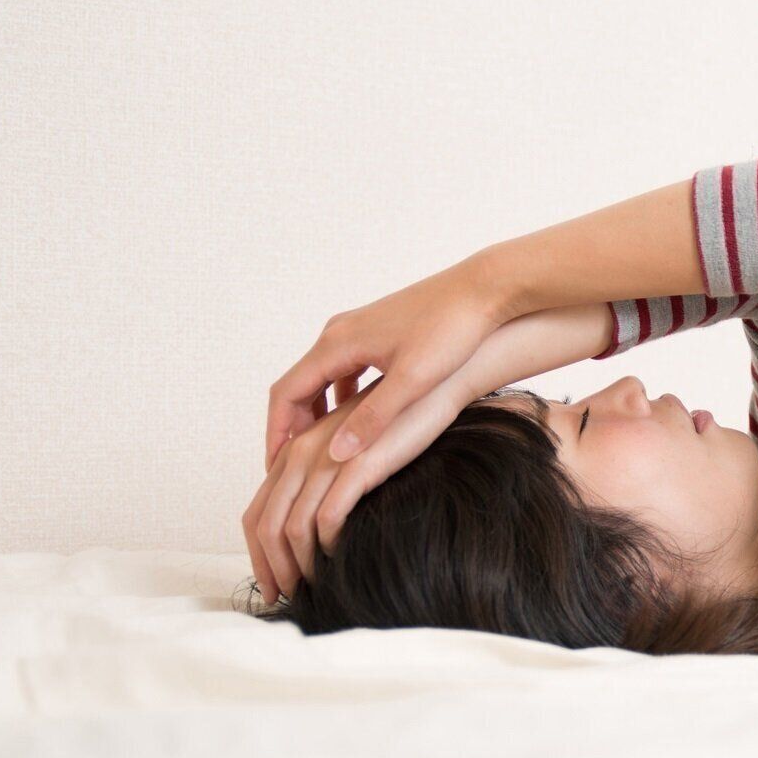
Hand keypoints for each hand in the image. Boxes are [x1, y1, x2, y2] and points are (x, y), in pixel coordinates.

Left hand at [243, 370, 472, 603]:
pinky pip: (328, 517)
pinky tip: (341, 559)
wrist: (435, 388)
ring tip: (314, 587)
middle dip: (270, 569)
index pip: (255, 513)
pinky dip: (329, 546)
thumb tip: (318, 533)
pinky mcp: (356, 465)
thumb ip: (329, 482)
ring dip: (299, 566)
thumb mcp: (353, 453)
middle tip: (284, 598)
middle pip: (265, 524)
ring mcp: (326, 457)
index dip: (258, 555)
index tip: (273, 584)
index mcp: (294, 452)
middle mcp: (300, 453)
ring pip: (291, 527)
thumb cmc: (400, 425)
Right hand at [264, 256, 510, 470]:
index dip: (276, 434)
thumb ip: (373, 418)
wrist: (484, 288)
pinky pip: (345, 369)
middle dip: (292, 428)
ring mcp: (358, 330)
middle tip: (292, 468)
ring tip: (321, 451)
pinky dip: (340, 397)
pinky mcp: (378, 331)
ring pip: (322, 377)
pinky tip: (358, 420)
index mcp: (337, 345)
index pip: (286, 395)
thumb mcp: (412, 380)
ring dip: (316, 413)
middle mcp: (338, 333)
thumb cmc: (451, 330)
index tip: (273, 469)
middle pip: (298, 386)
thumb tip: (335, 454)